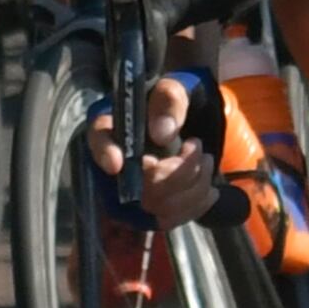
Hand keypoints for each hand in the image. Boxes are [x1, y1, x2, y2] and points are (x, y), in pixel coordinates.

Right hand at [81, 66, 229, 230]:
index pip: (98, 140)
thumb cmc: (176, 103)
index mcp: (112, 125)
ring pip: (157, 206)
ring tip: (206, 161)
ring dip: (193, 186)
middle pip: (136, 184)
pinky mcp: (151, 209)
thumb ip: (169, 100)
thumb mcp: (176, 88)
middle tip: (197, 147)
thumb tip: (161, 133)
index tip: (117, 164)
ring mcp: (133, 190)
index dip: (103, 154)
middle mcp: (116, 162)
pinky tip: (210, 188)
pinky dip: (197, 205)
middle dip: (176, 171)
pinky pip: (171, 219)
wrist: (192, 122)